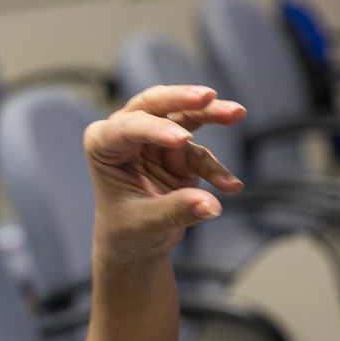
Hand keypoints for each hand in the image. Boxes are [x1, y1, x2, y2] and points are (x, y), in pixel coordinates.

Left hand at [84, 85, 244, 263]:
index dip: (154, 129)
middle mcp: (125, 135)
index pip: (127, 127)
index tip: (183, 139)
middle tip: (208, 96)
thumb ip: (177, 211)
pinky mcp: (177, 151)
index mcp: (102, 146)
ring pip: (182, 115)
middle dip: (180, 98)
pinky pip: (200, 153)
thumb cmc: (125, 230)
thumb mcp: (146, 223)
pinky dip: (216, 168)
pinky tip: (230, 187)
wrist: (134, 244)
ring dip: (209, 113)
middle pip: (153, 105)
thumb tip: (211, 205)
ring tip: (236, 113)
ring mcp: (153, 140)